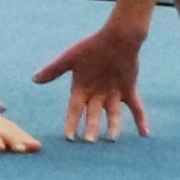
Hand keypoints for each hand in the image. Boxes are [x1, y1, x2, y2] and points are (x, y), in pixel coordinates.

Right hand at [36, 19, 151, 140]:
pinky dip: (141, 120)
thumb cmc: (91, 47)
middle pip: (93, 114)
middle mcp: (96, 94)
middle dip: (91, 127)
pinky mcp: (129, 90)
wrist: (117, 38)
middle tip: (90, 141)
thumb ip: (54, 70)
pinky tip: (145, 134)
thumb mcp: (69, 58)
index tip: (69, 138)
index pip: (74, 110)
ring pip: (113, 113)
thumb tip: (34, 79)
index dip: (71, 123)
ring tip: (113, 139)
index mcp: (81, 88)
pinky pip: (136, 107)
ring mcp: (113, 93)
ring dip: (113, 125)